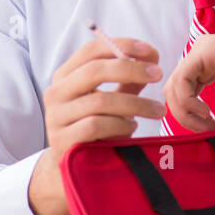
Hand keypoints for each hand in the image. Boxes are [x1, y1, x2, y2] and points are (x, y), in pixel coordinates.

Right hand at [28, 36, 166, 214]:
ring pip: (100, 101)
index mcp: (65, 76)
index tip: (150, 51)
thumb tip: (152, 56)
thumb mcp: (111, 100)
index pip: (91, 50)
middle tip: (158, 74)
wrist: (70, 168)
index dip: (121, 46)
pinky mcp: (63, 141)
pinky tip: (132, 128)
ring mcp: (56, 118)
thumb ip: (127, 79)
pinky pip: (96, 126)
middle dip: (131, 69)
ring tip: (156, 111)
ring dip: (136, 104)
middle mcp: (55, 93)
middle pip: (94, 71)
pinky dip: (120, 125)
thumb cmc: (95, 127)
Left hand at [162, 17, 214, 130]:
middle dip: (183, 116)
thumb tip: (211, 135)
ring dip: (185, 112)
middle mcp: (201, 57)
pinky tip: (206, 111)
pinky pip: (182, 80)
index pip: (182, 93)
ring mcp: (202, 52)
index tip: (210, 130)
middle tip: (205, 129)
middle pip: (173, 91)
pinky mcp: (206, 51)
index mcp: (208, 67)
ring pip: (173, 86)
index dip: (190, 117)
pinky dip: (188, 101)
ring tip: (206, 121)